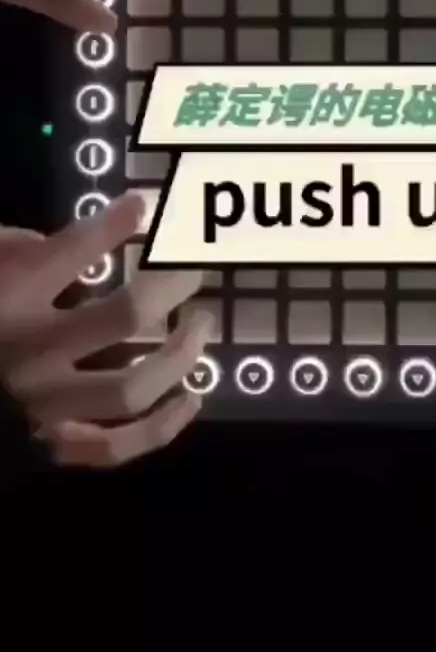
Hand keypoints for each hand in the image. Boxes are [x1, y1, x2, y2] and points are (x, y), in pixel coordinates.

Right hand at [0, 195, 210, 467]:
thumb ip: (29, 246)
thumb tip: (96, 235)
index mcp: (11, 298)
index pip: (75, 249)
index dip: (117, 222)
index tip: (143, 205)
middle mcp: (33, 352)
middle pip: (126, 314)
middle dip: (173, 285)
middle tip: (193, 272)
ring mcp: (46, 405)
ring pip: (132, 387)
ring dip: (180, 354)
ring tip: (200, 324)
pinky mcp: (55, 444)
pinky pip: (117, 446)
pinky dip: (162, 427)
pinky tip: (191, 398)